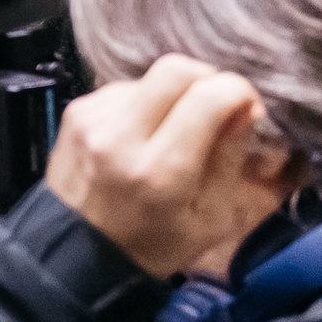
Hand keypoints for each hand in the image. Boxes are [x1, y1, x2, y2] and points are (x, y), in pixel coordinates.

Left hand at [45, 55, 296, 278]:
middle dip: (207, 79)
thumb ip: (230, 160)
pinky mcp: (75, 112)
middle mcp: (120, 137)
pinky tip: (144, 134)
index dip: (238, 92)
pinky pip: (123, 89)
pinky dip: (144, 104)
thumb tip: (246, 109)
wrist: (74, 252)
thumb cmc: (151, 245)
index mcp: (160, 172)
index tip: (247, 108)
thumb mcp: (209, 220)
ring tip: (174, 131)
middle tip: (216, 106)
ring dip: (173, 95)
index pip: (208, 98)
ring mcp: (92, 120)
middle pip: (175, 69)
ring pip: (150, 77)